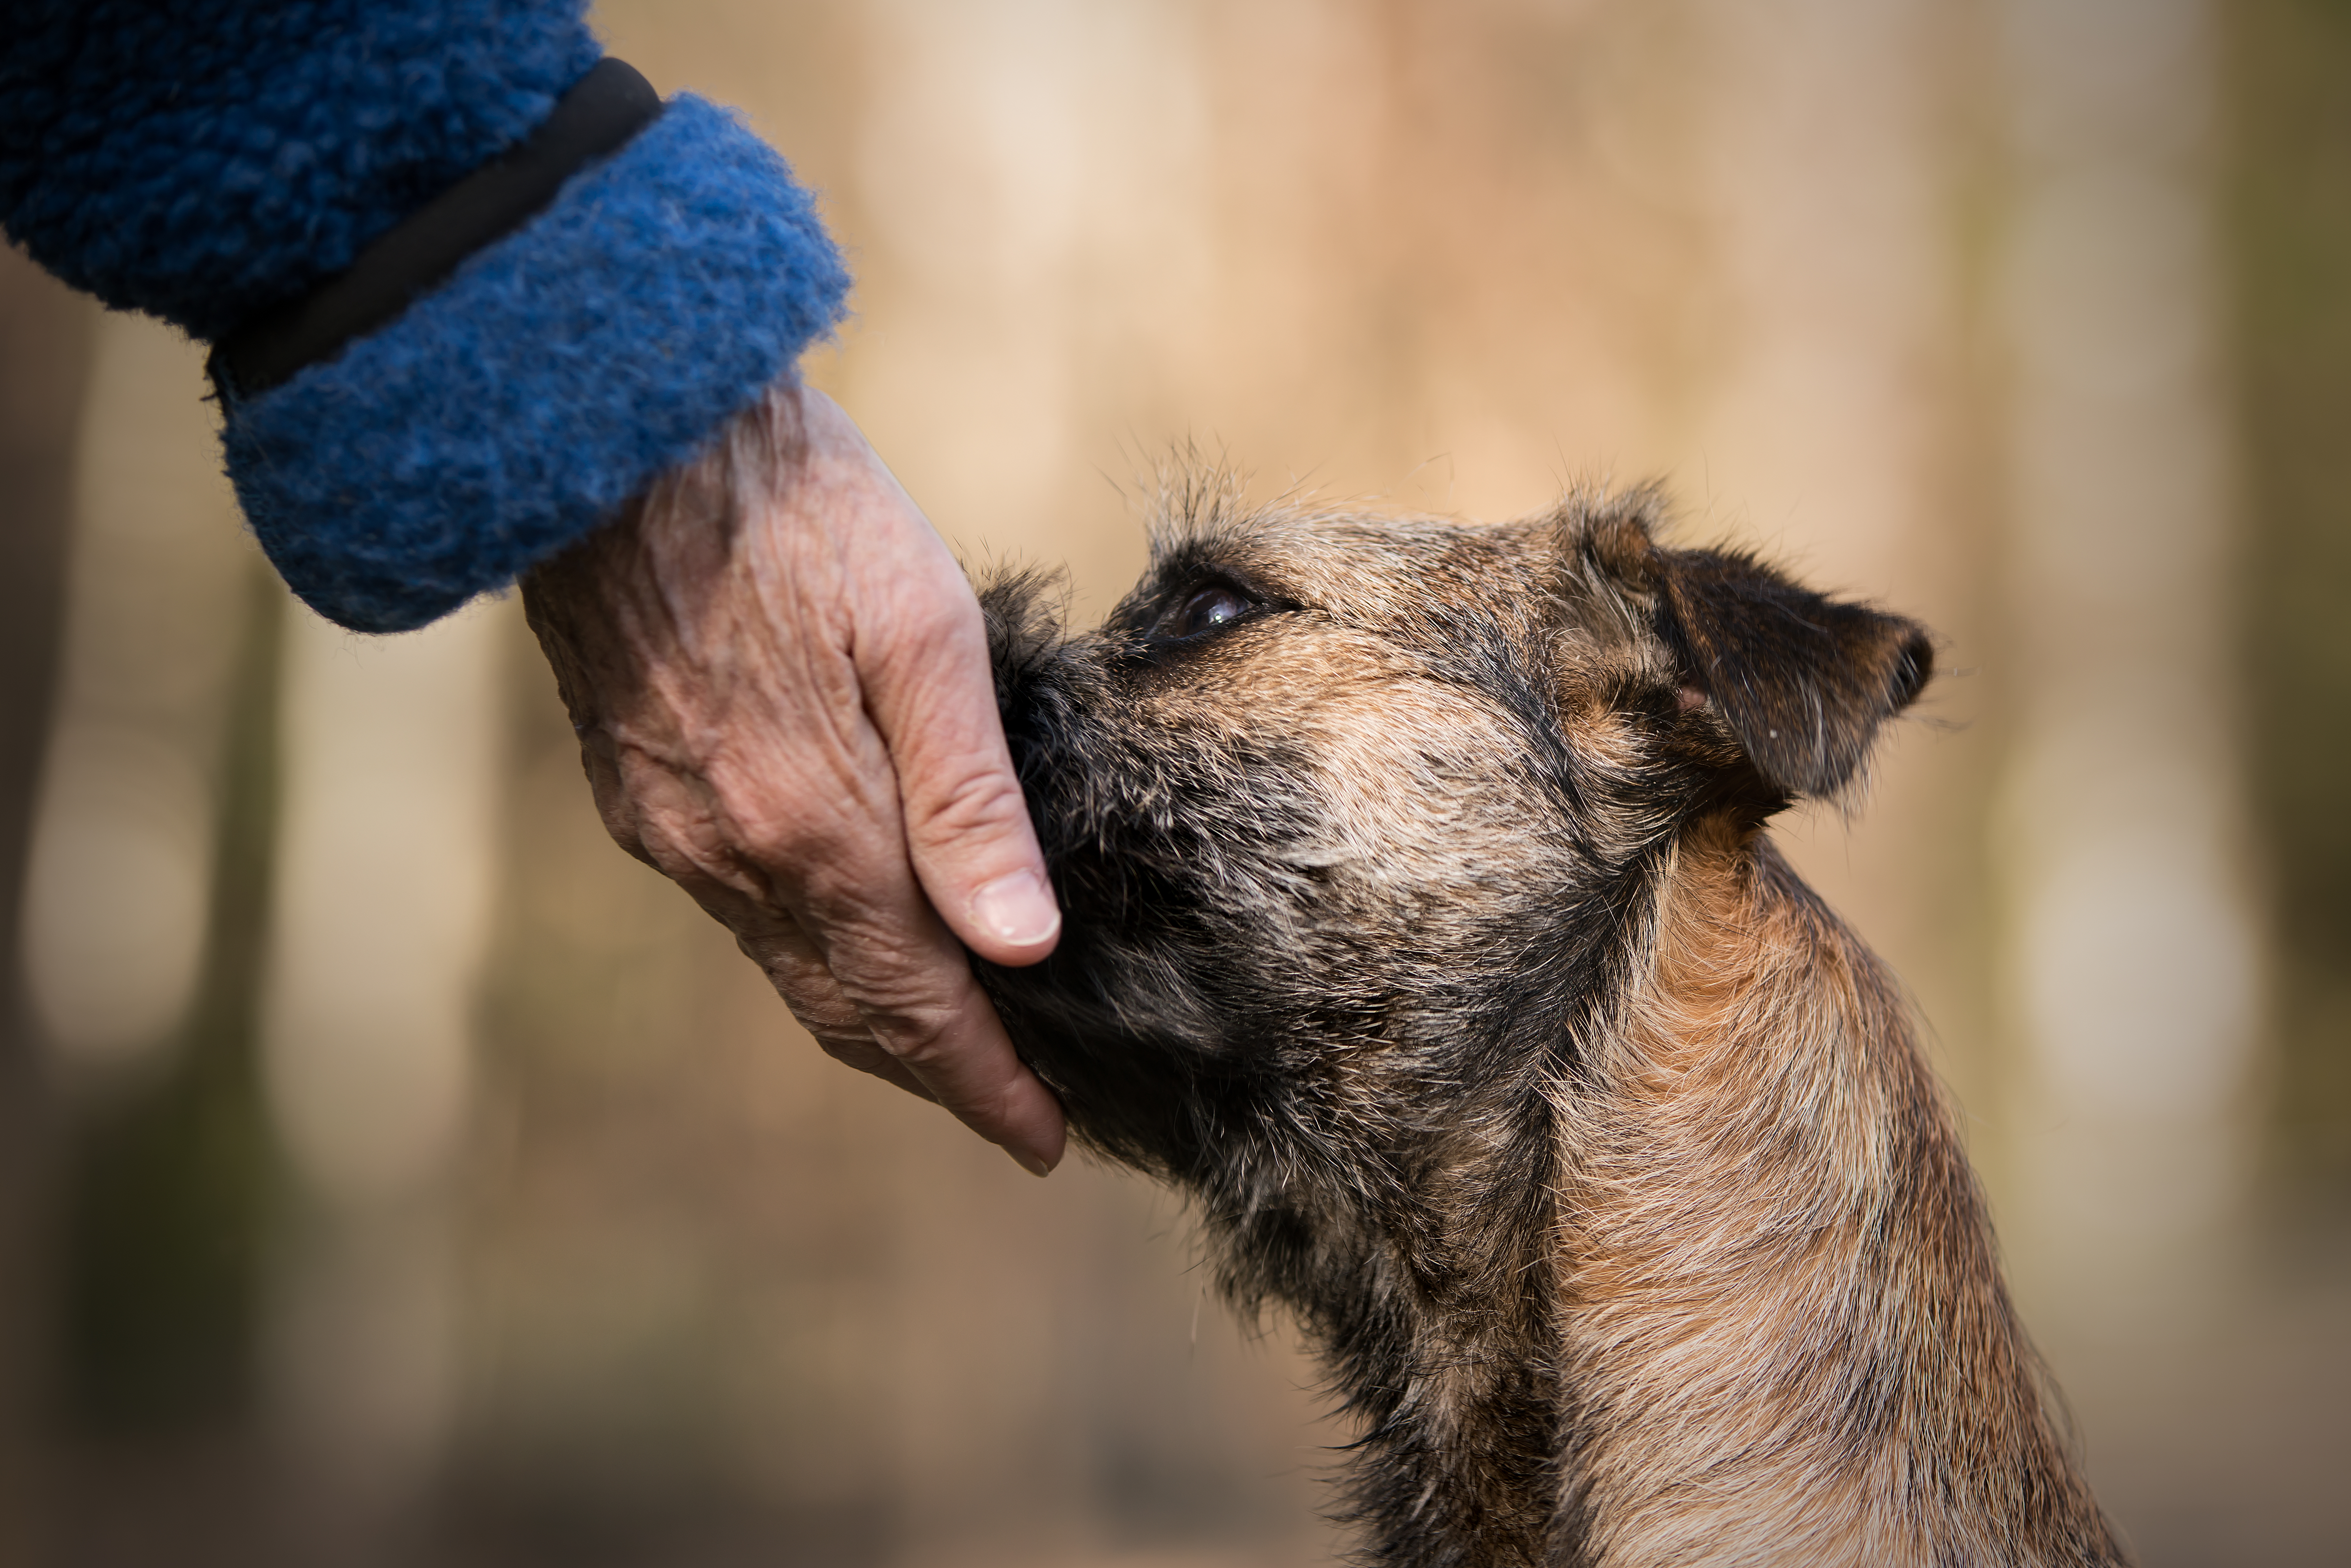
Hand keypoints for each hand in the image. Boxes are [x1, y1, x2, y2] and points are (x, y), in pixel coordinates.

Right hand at [519, 383, 1066, 1174]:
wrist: (628, 437)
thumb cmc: (803, 512)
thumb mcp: (925, 636)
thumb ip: (971, 802)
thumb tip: (1022, 946)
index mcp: (815, 827)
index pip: (921, 1004)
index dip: (989, 1084)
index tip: (1048, 1141)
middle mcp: (732, 854)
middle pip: (851, 1006)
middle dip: (937, 1069)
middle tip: (1015, 1108)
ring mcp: (673, 829)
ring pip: (792, 965)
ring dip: (873, 1013)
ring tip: (949, 1039)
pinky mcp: (637, 792)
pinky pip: (741, 909)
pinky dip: (811, 948)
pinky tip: (851, 932)